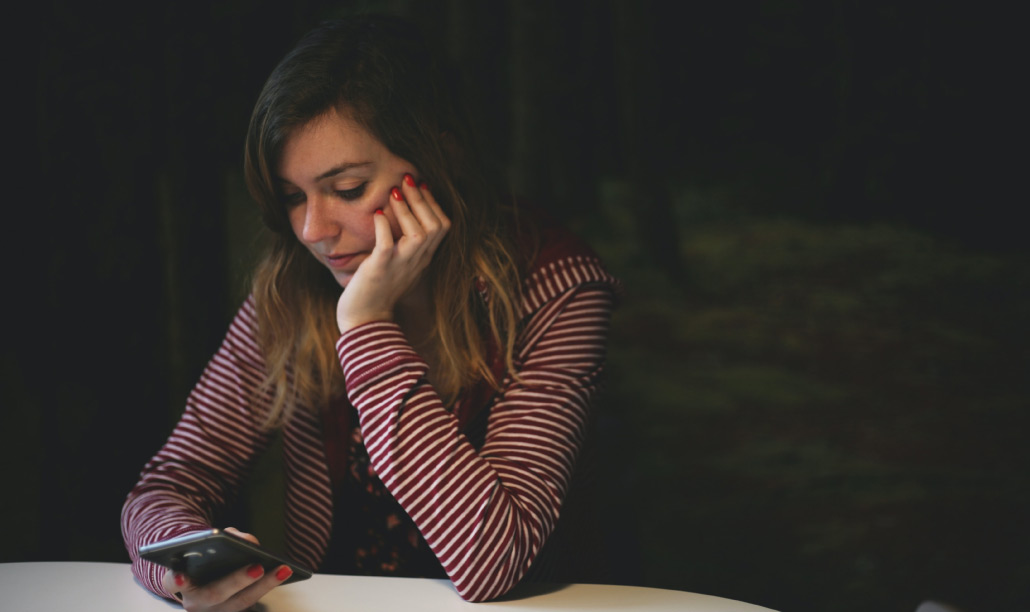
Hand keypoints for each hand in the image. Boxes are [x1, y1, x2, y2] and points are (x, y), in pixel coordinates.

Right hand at [160, 527, 292, 611]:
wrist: (203, 576)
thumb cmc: (203, 555)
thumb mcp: (206, 542)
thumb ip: (222, 537)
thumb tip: (247, 541)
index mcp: (178, 582)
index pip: (172, 582)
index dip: (177, 579)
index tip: (182, 576)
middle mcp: (194, 602)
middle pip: (215, 594)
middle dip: (237, 580)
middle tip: (257, 567)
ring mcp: (214, 611)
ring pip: (240, 603)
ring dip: (264, 586)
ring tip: (283, 568)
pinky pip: (252, 603)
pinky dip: (268, 588)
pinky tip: (283, 572)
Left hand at [336, 175, 449, 333]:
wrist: (366, 321)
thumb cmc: (378, 291)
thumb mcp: (400, 265)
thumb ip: (405, 245)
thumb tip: (398, 216)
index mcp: (423, 259)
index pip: (442, 226)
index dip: (434, 203)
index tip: (421, 185)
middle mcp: (417, 261)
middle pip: (435, 225)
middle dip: (422, 198)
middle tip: (407, 178)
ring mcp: (400, 265)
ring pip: (419, 233)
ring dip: (406, 209)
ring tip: (393, 191)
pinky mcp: (380, 269)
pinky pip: (387, 245)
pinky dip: (384, 227)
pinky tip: (377, 215)